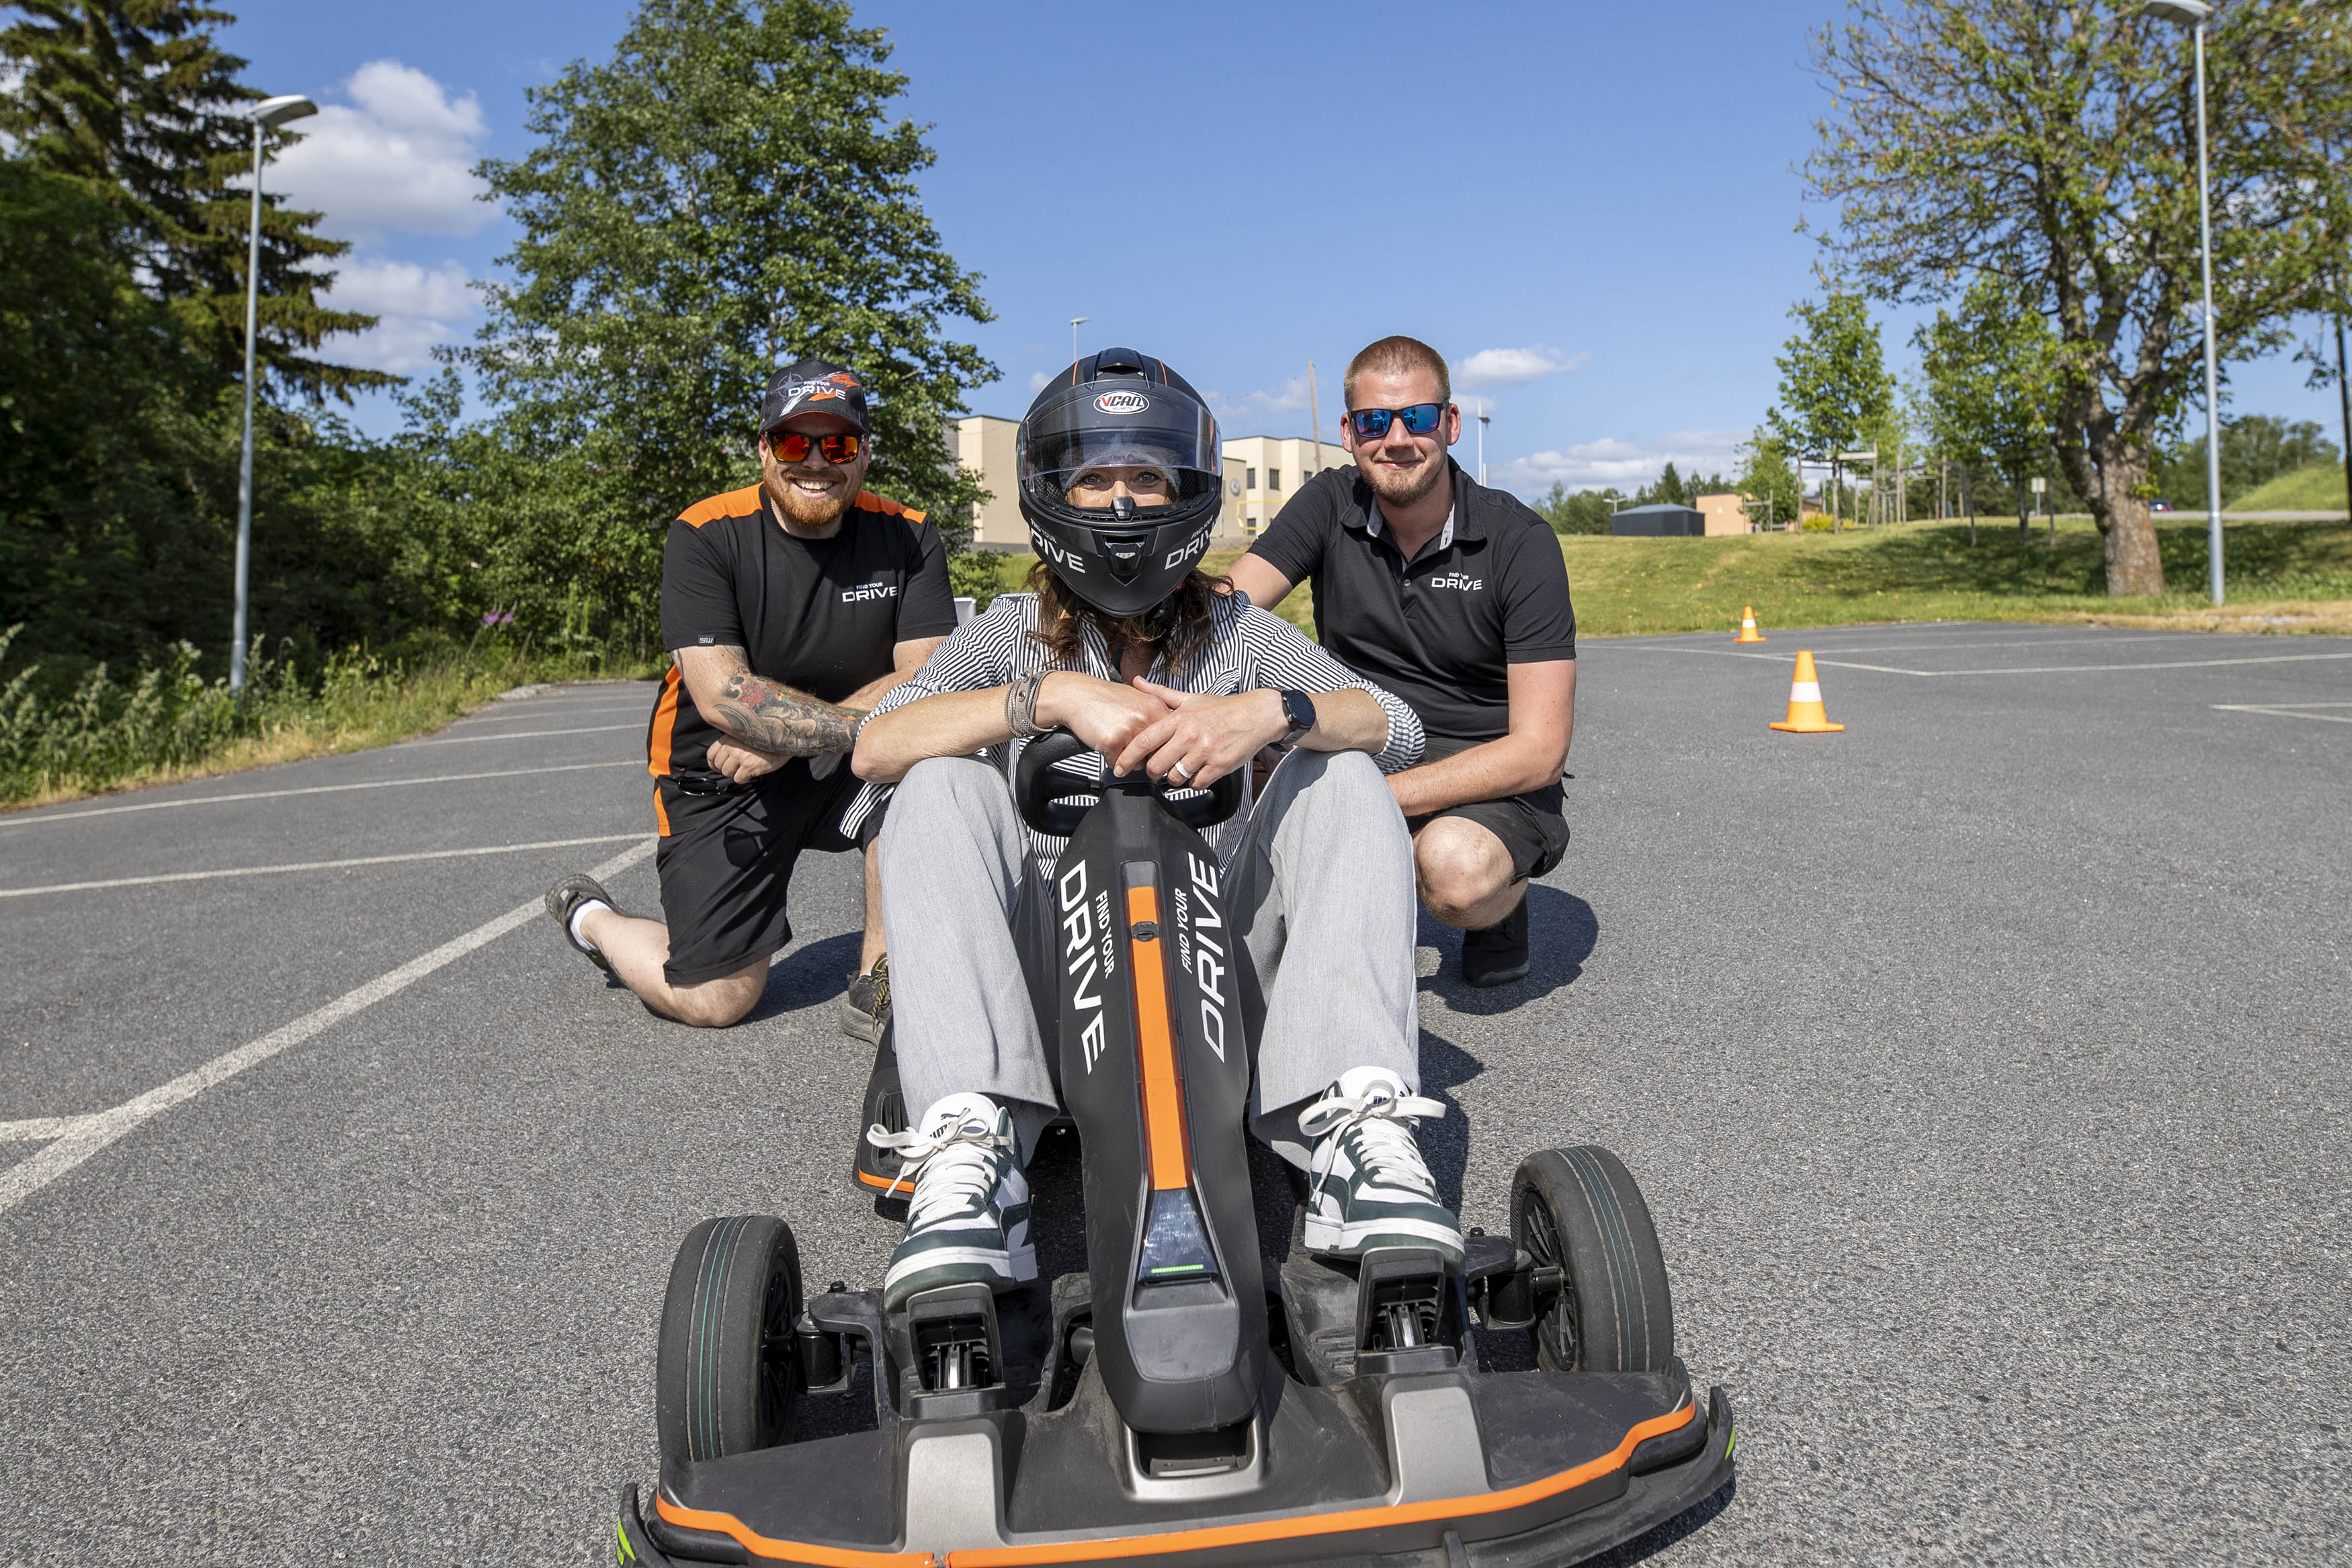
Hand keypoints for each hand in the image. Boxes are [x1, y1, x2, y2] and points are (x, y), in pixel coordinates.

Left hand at [707, 737, 790, 783]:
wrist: (784, 740)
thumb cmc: (765, 739)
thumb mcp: (745, 735)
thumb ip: (732, 743)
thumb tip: (723, 758)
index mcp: (728, 737)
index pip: (711, 754)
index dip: (714, 764)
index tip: (719, 767)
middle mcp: (731, 746)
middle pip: (719, 765)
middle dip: (728, 770)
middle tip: (738, 769)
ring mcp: (739, 756)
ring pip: (727, 773)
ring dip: (736, 774)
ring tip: (746, 770)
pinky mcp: (748, 766)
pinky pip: (738, 779)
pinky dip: (745, 779)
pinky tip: (752, 773)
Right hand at [1034, 671, 1174, 760]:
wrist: (1077, 695)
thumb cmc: (1105, 698)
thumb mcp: (1138, 699)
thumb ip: (1155, 717)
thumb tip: (1167, 741)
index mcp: (1156, 707)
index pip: (1170, 740)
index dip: (1162, 750)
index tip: (1156, 754)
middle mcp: (1146, 718)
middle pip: (1156, 755)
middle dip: (1145, 759)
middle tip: (1133, 752)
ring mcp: (1129, 730)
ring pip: (1137, 763)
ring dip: (1128, 761)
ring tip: (1116, 745)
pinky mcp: (1112, 741)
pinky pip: (1117, 765)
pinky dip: (1110, 760)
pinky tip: (1104, 745)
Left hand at [1114, 680, 1290, 786]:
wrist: (1256, 715)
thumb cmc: (1221, 708)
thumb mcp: (1189, 698)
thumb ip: (1160, 693)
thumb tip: (1136, 681)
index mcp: (1179, 719)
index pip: (1144, 741)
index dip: (1127, 757)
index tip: (1119, 768)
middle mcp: (1190, 735)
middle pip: (1156, 765)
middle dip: (1153, 771)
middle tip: (1157, 769)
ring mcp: (1205, 752)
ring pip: (1175, 778)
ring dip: (1174, 777)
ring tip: (1181, 767)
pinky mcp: (1219, 766)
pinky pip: (1196, 783)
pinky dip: (1194, 781)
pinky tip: (1198, 770)